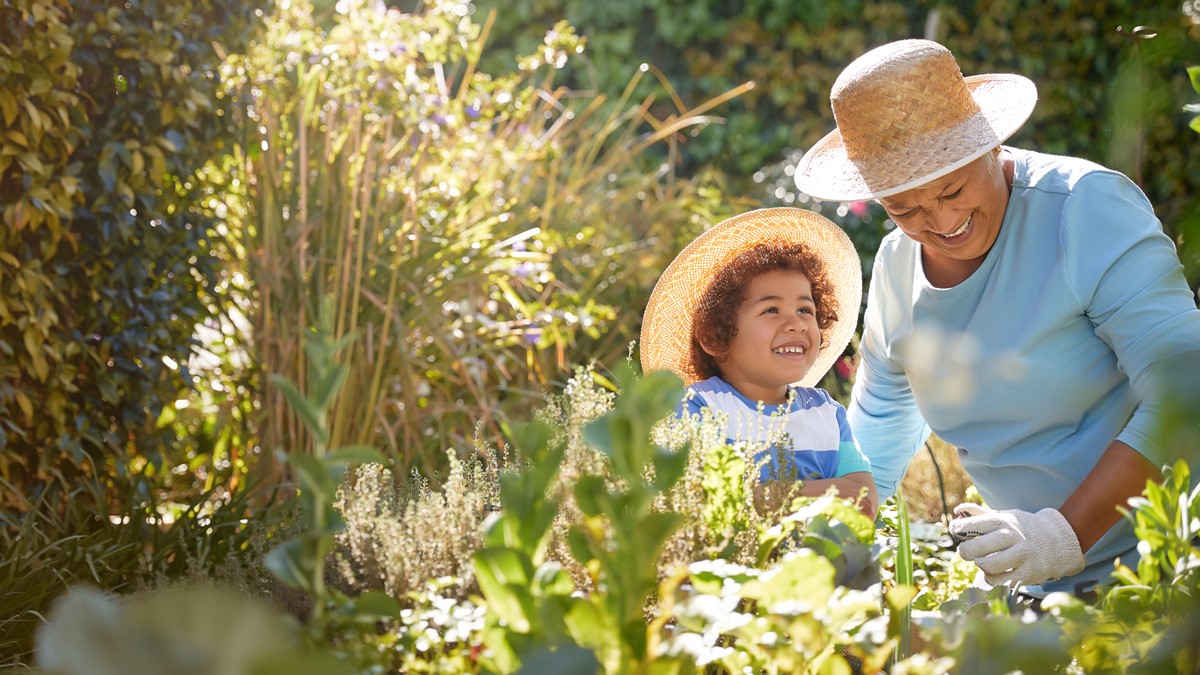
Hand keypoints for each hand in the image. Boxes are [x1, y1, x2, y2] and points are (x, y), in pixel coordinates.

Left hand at [948, 503, 1084, 586]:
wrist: (1059, 541)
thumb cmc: (1023, 528)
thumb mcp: (1005, 516)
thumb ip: (980, 514)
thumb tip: (958, 510)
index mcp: (1004, 521)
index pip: (973, 525)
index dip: (959, 529)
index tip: (956, 531)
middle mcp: (1012, 537)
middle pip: (976, 548)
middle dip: (965, 551)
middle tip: (966, 552)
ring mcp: (1021, 556)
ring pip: (987, 566)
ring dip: (980, 565)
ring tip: (982, 561)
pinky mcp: (1028, 574)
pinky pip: (1000, 581)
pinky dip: (991, 578)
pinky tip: (993, 572)